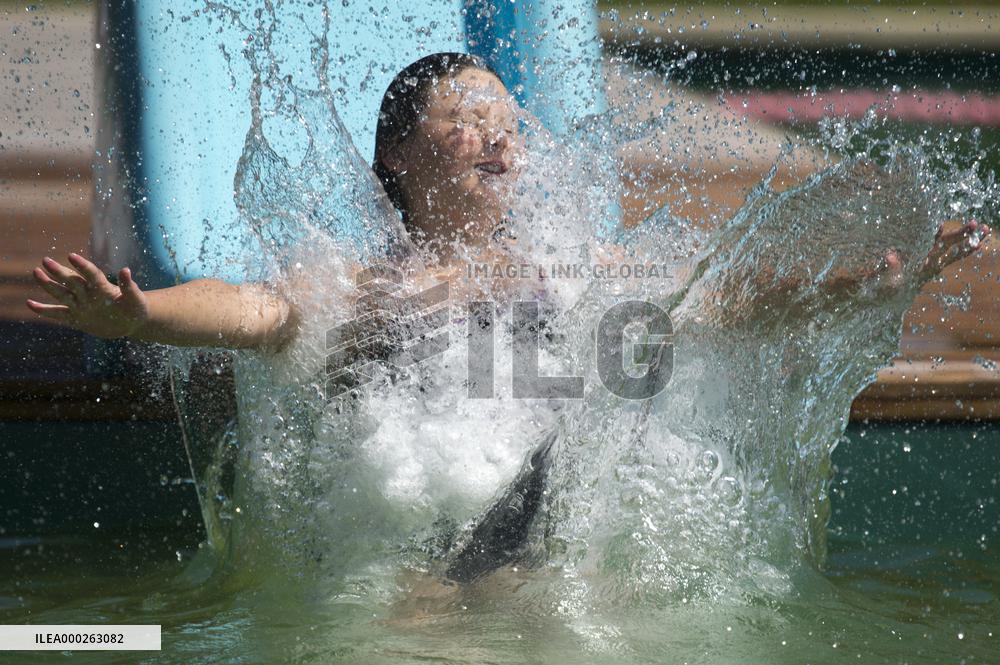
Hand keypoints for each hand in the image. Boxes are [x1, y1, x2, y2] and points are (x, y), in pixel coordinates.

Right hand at [26, 254, 148, 338]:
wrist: (131, 323)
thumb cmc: (136, 308)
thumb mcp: (135, 299)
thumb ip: (129, 286)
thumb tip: (126, 270)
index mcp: (103, 288)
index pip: (91, 274)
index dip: (82, 266)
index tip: (71, 256)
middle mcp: (89, 294)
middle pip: (71, 281)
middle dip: (59, 271)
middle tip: (45, 260)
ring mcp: (81, 305)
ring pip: (61, 293)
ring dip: (49, 284)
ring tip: (36, 272)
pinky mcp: (76, 318)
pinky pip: (58, 314)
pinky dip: (44, 310)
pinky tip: (30, 303)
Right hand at [836, 220, 991, 297]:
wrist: (867, 297)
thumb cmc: (874, 290)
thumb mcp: (881, 282)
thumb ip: (888, 269)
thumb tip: (890, 254)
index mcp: (922, 270)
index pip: (946, 253)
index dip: (961, 241)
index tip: (975, 230)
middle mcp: (924, 265)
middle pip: (951, 250)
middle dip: (968, 238)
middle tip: (987, 227)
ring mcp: (918, 261)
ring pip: (943, 247)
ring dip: (958, 237)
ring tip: (975, 226)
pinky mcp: (909, 259)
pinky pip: (926, 246)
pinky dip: (934, 236)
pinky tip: (939, 227)